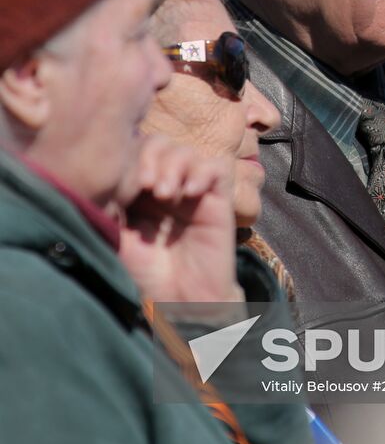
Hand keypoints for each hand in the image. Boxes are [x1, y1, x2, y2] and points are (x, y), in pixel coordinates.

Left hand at [117, 135, 243, 303]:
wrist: (178, 301)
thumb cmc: (146, 273)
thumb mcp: (117, 234)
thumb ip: (113, 200)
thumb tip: (108, 170)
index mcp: (139, 188)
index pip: (135, 149)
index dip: (130, 155)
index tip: (125, 183)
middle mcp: (166, 183)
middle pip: (160, 143)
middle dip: (150, 157)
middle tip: (146, 185)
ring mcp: (192, 190)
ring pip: (186, 151)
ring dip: (173, 166)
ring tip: (166, 194)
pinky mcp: (218, 199)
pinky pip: (215, 168)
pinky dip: (201, 173)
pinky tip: (190, 193)